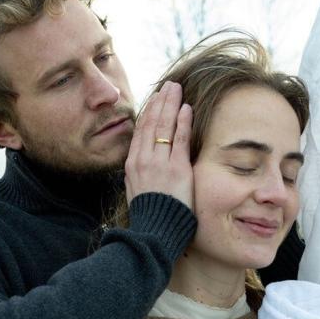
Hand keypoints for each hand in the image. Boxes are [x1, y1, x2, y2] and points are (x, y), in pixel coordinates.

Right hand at [124, 81, 192, 209]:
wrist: (154, 232)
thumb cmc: (149, 217)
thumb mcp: (135, 193)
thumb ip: (136, 176)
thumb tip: (137, 167)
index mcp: (132, 165)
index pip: (140, 131)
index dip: (149, 112)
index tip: (156, 98)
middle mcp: (143, 160)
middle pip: (151, 123)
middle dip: (160, 101)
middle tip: (169, 86)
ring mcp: (159, 163)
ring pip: (164, 126)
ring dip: (171, 104)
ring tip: (177, 89)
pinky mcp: (177, 169)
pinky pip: (179, 139)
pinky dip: (183, 121)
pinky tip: (187, 108)